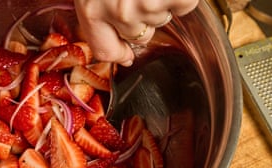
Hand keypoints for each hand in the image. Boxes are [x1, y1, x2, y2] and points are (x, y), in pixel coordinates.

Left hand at [73, 0, 198, 65]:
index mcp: (92, 7)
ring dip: (160, 2)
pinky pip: (183, 7)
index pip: (105, 50)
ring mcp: (149, 5)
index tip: (126, 52)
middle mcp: (120, 11)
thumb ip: (98, 14)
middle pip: (138, 36)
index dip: (118, 52)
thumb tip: (125, 55)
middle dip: (141, 18)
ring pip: (160, 20)